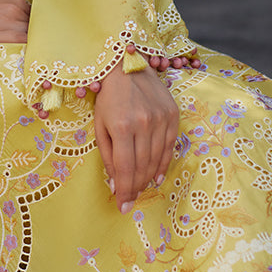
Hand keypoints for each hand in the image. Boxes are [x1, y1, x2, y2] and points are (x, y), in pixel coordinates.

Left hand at [94, 61, 178, 211]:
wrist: (127, 65)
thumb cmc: (107, 96)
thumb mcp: (99, 124)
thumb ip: (107, 155)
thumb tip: (116, 184)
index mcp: (122, 127)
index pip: (126, 169)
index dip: (125, 191)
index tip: (123, 206)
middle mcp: (144, 124)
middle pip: (143, 167)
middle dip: (136, 188)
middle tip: (130, 200)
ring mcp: (161, 120)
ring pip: (157, 160)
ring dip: (148, 179)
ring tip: (141, 189)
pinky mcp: (172, 115)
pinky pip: (170, 147)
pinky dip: (163, 165)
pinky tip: (156, 177)